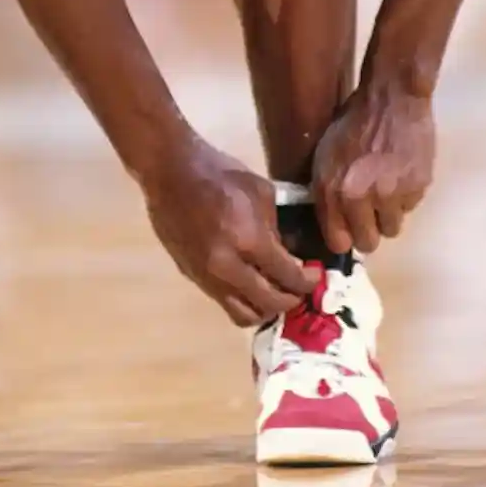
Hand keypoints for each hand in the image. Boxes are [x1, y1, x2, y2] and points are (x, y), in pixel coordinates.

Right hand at [143, 137, 313, 325]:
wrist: (169, 172)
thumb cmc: (219, 173)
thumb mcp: (261, 192)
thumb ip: (276, 228)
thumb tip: (287, 253)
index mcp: (248, 239)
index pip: (288, 276)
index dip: (308, 281)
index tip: (316, 276)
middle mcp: (227, 266)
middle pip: (269, 304)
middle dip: (291, 299)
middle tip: (298, 288)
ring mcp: (206, 275)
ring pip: (243, 314)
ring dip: (264, 308)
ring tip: (273, 293)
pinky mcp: (191, 276)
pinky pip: (223, 300)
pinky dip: (241, 299)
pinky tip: (248, 283)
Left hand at [312, 83, 435, 253]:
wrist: (391, 100)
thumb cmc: (351, 124)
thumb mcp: (324, 157)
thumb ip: (326, 193)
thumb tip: (332, 223)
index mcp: (333, 189)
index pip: (338, 241)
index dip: (343, 237)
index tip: (346, 230)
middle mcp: (361, 197)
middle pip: (368, 243)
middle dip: (368, 231)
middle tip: (369, 214)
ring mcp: (392, 194)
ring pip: (392, 228)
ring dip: (388, 214)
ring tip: (385, 188)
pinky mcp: (417, 188)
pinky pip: (410, 208)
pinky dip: (405, 197)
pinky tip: (400, 174)